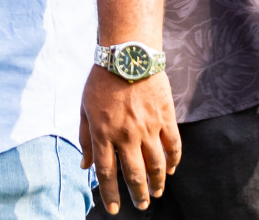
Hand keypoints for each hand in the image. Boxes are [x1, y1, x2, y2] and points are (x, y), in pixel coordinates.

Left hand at [80, 65, 180, 213]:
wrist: (127, 53)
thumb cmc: (101, 80)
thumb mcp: (85, 108)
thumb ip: (85, 139)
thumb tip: (85, 167)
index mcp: (103, 133)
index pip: (107, 173)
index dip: (110, 195)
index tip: (114, 209)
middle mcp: (126, 135)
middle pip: (134, 175)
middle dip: (138, 195)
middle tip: (141, 205)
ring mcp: (148, 127)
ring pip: (156, 165)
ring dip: (157, 183)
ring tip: (157, 193)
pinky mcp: (165, 117)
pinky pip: (173, 146)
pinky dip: (173, 161)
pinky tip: (171, 170)